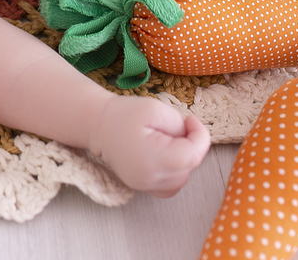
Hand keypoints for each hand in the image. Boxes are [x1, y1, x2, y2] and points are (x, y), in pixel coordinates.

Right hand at [91, 94, 210, 196]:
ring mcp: (145, 186)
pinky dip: (176, 173)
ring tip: (171, 141)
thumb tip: (191, 138)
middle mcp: (149, 179)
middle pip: (189, 168)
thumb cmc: (124, 114)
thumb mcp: (155, 109)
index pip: (192, 155)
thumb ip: (179, 125)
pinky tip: (167, 156)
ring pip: (182, 179)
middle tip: (180, 127)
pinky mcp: (143, 188)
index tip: (190, 120)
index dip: (200, 136)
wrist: (98, 125)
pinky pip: (171, 186)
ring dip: (184, 160)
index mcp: (153, 159)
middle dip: (192, 146)